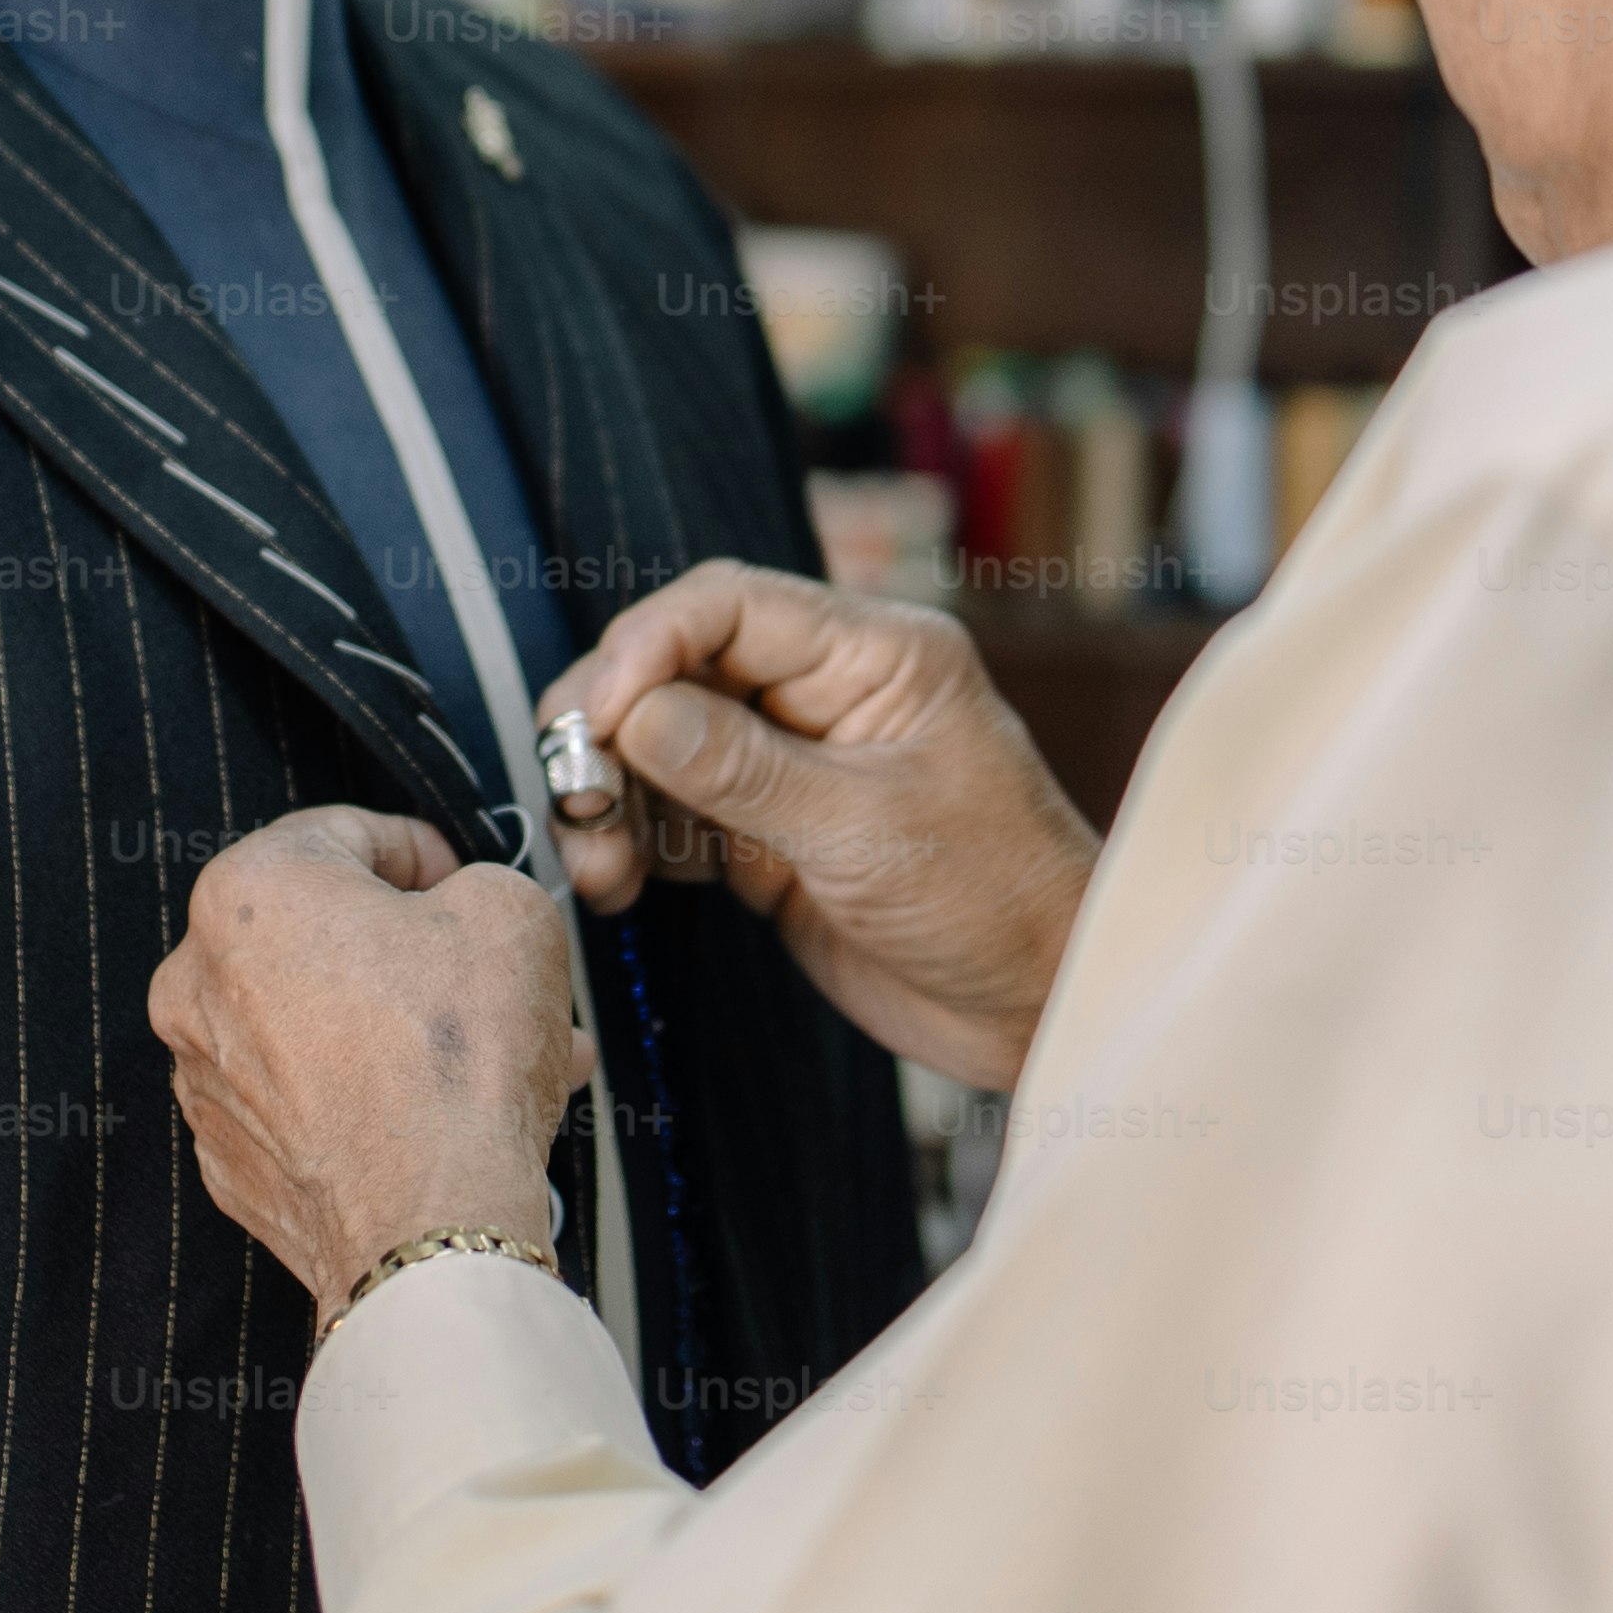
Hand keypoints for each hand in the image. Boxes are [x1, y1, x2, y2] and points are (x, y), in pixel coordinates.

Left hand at [147, 807, 595, 1311]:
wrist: (430, 1224)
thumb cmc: (455, 1061)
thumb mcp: (509, 910)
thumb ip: (479, 882)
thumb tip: (466, 908)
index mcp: (248, 892)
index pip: (344, 834)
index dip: (422, 852)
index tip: (461, 884)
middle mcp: (198, 981)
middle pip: (325, 938)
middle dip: (417, 956)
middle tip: (486, 977)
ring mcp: (205, 1078)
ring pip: (319, 1025)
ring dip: (401, 1030)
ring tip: (496, 1058)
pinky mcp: (230, 1158)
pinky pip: (306, 1101)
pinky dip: (365, 1098)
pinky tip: (445, 1115)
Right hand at [543, 563, 1096, 1093]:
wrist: (1036, 1008)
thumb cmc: (994, 901)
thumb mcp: (865, 830)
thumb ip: (742, 768)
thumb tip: (633, 712)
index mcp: (873, 654)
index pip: (729, 604)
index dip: (647, 645)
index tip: (596, 715)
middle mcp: (825, 693)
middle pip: (678, 668)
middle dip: (610, 725)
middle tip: (575, 793)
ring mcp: (792, 764)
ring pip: (660, 743)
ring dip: (610, 793)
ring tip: (596, 860)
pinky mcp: (767, 833)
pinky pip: (673, 812)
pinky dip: (632, 840)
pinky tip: (618, 882)